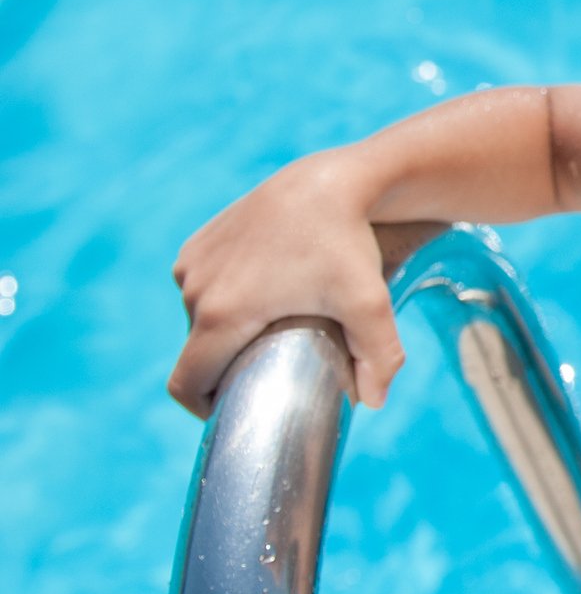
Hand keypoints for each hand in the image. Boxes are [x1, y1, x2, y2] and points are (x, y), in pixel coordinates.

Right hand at [167, 153, 401, 417]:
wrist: (329, 182)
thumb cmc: (348, 243)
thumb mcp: (370, 303)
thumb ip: (379, 358)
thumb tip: (374, 404)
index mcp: (223, 314)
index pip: (187, 384)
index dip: (203, 408)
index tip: (232, 411)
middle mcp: (196, 289)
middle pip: (197, 352)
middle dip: (224, 367)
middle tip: (266, 370)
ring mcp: (193, 263)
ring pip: (196, 318)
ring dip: (221, 332)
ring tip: (262, 333)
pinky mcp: (199, 242)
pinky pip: (198, 286)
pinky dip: (218, 300)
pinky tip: (252, 298)